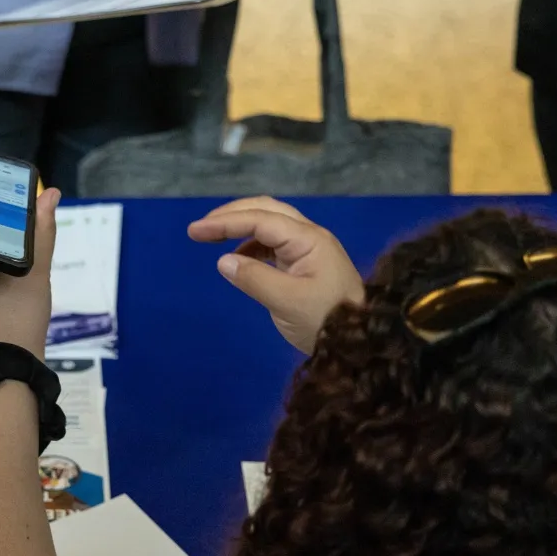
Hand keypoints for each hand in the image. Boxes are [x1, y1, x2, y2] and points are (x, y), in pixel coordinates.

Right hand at [187, 197, 364, 353]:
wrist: (361, 344)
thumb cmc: (327, 322)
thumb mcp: (287, 303)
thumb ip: (253, 279)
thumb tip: (224, 261)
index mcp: (308, 240)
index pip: (260, 219)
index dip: (225, 222)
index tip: (195, 231)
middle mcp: (309, 237)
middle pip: (265, 211)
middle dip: (231, 215)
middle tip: (201, 229)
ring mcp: (308, 249)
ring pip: (270, 224)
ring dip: (240, 228)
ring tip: (213, 240)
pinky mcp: (305, 264)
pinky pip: (274, 244)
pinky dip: (251, 245)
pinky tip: (237, 259)